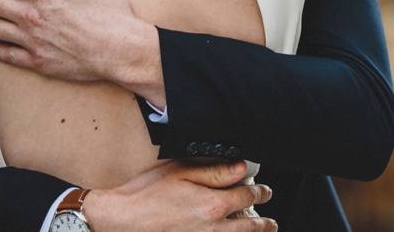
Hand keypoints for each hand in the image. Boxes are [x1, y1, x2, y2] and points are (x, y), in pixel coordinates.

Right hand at [85, 161, 277, 231]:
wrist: (123, 219)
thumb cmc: (147, 194)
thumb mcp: (181, 172)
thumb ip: (214, 172)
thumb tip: (241, 168)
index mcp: (212, 205)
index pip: (247, 197)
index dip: (260, 193)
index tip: (265, 192)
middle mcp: (212, 229)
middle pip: (249, 228)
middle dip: (264, 224)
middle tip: (271, 222)